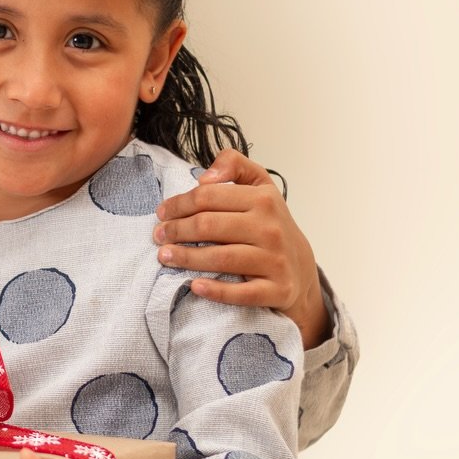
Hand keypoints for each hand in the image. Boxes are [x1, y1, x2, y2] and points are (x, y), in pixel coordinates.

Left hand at [154, 148, 329, 347]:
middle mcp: (270, 229)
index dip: (179, 204)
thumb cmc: (268, 223)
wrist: (300, 268)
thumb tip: (205, 176)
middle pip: (209, 226)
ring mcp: (275, 260)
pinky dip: (216, 290)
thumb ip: (234, 165)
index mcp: (263, 200)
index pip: (208, 197)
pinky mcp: (278, 289)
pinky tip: (194, 286)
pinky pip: (242, 292)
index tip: (161, 212)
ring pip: (221, 258)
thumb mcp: (259, 186)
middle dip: (176, 231)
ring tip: (164, 257)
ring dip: (186, 258)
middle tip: (158, 236)